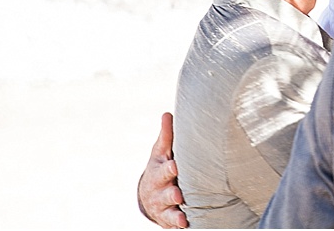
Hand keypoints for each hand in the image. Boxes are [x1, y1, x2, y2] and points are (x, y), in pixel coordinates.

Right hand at [138, 112, 187, 228]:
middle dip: (170, 192)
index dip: (169, 169)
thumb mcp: (161, 152)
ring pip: (168, 208)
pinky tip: (184, 224)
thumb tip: (167, 113)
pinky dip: (177, 223)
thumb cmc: (161, 166)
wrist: (149, 194)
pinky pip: (172, 222)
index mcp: (159, 171)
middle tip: (177, 194)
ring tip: (181, 211)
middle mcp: (159, 189)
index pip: (164, 169)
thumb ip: (166, 135)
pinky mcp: (168, 217)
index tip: (175, 166)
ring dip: (174, 210)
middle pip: (164, 191)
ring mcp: (163, 204)